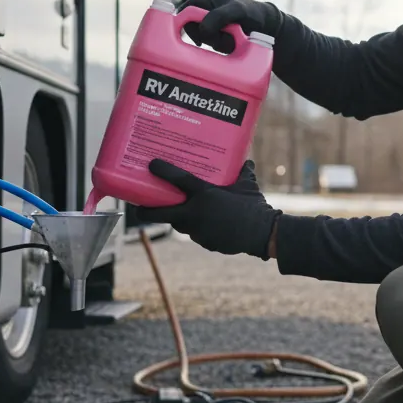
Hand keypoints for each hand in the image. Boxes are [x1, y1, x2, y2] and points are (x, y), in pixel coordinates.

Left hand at [134, 158, 280, 258]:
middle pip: (161, 213)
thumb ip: (243, 172)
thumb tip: (246, 160)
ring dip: (176, 218)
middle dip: (146, 212)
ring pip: (179, 224)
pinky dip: (197, 228)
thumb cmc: (254, 206)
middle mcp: (195, 212)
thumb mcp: (248, 185)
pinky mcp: (204, 242)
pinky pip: (196, 234)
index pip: (178, 179)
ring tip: (176, 212)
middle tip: (139, 209)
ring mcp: (198, 230)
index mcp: (204, 194)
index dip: (162, 170)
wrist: (263, 233)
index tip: (151, 164)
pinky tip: (204, 225)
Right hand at [179, 0, 286, 53]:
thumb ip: (218, 17)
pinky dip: (220, 46)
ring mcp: (211, 24)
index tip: (197, 38)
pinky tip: (232, 44)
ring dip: (215, 42)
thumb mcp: (236, 11)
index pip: (185, 11)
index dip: (185, 25)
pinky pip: (211, 44)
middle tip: (219, 40)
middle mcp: (206, 11)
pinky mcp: (217, 35)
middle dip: (205, 36)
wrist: (268, 26)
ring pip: (202, 38)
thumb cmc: (252, 12)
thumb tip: (202, 29)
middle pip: (192, 27)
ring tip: (231, 39)